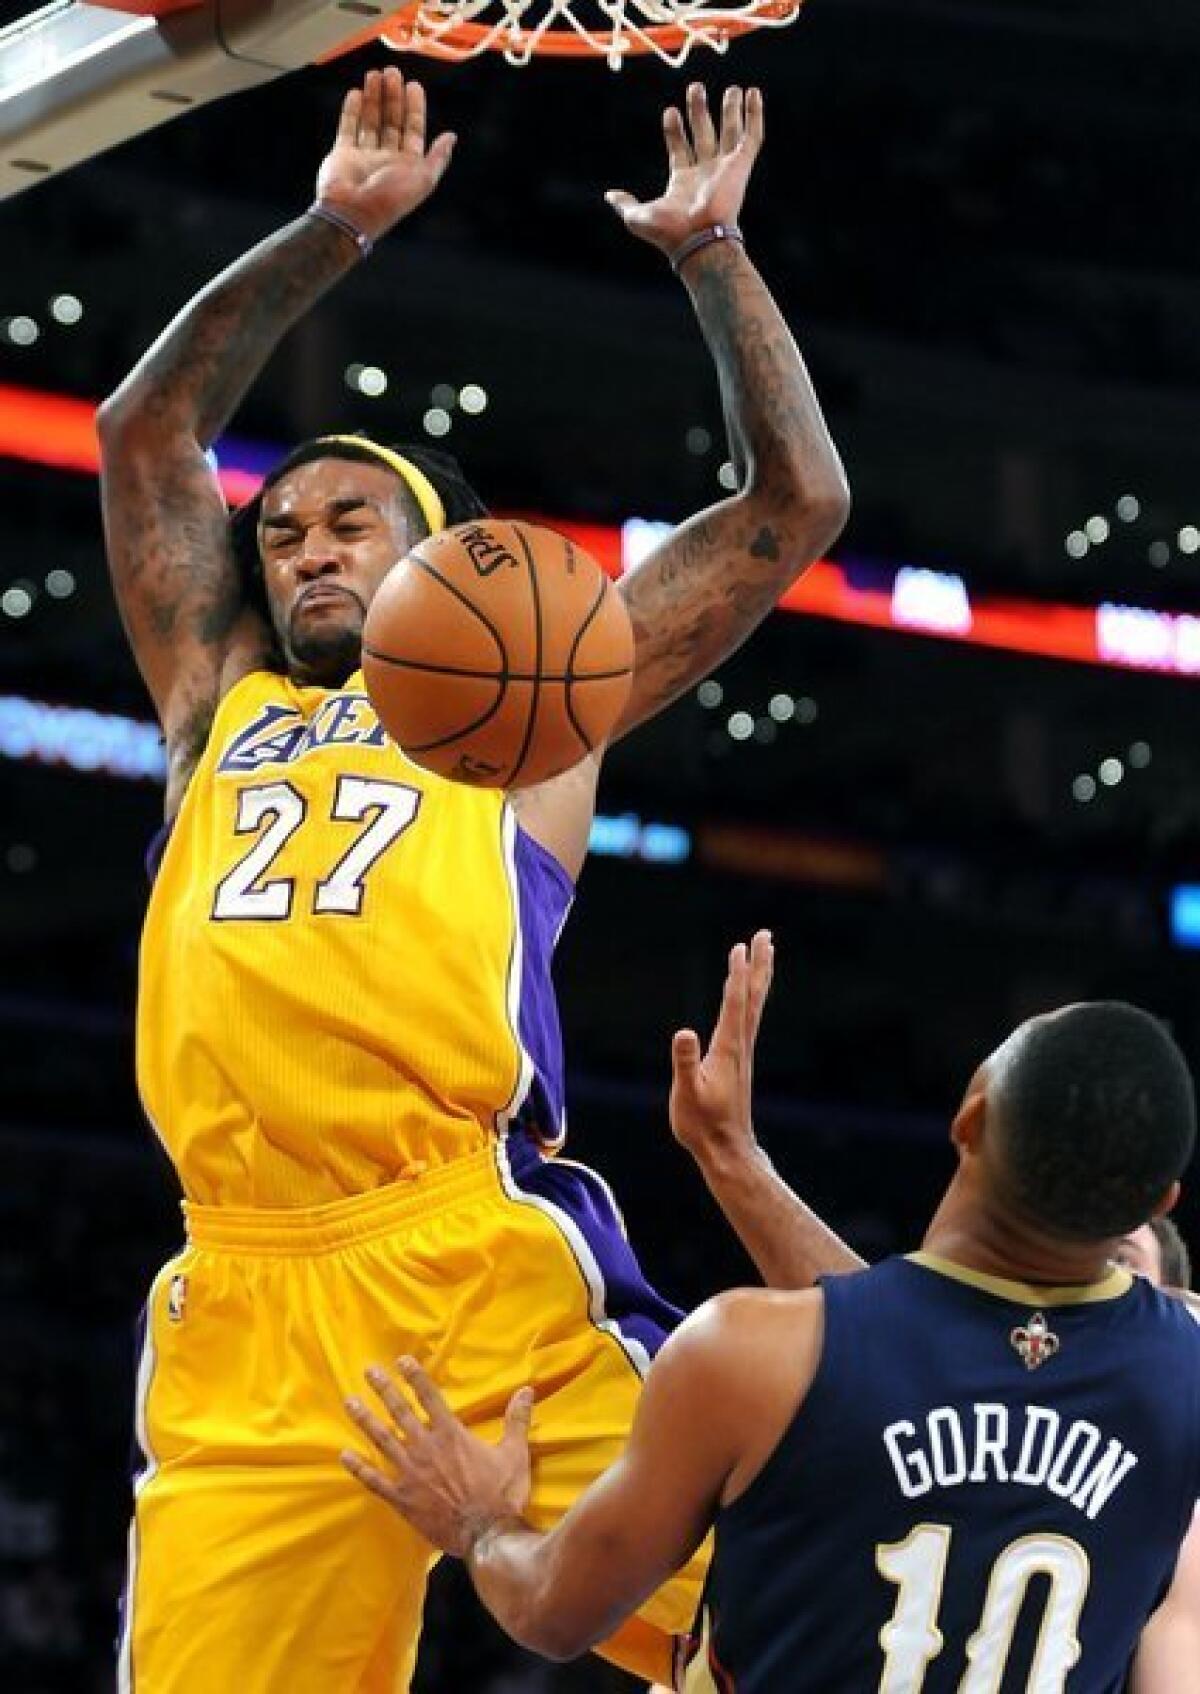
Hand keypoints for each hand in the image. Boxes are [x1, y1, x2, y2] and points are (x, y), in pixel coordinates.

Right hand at [315, 68, 455, 243]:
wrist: (354, 213)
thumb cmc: (390, 199)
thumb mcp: (424, 179)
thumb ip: (438, 157)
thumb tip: (452, 137)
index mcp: (407, 165)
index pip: (413, 130)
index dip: (414, 107)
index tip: (413, 85)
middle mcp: (386, 159)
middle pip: (392, 121)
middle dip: (393, 96)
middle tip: (393, 72)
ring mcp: (364, 156)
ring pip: (370, 121)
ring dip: (374, 98)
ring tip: (374, 74)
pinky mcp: (343, 154)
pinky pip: (348, 128)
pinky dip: (351, 110)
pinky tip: (356, 93)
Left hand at [341, 1357, 532, 1558]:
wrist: (486, 1535)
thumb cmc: (502, 1495)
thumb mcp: (515, 1454)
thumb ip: (517, 1420)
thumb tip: (527, 1391)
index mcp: (451, 1435)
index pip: (429, 1397)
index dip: (415, 1377)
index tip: (401, 1360)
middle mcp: (427, 1449)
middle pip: (400, 1412)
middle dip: (384, 1389)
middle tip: (368, 1371)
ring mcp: (411, 1474)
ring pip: (382, 1441)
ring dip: (365, 1420)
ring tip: (350, 1402)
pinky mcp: (402, 1499)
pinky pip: (375, 1481)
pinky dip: (359, 1468)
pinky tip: (344, 1456)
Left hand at [605, 83, 763, 257]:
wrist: (697, 239)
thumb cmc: (668, 232)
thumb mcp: (636, 216)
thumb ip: (624, 203)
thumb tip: (609, 196)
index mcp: (683, 182)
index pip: (680, 149)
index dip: (675, 130)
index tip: (670, 111)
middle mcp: (706, 173)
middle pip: (704, 135)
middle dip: (699, 112)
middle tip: (695, 88)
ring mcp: (725, 169)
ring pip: (729, 133)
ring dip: (730, 110)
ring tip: (731, 88)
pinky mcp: (741, 167)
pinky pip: (752, 137)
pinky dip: (754, 115)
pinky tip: (753, 94)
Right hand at [670, 930, 773, 1166]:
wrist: (725, 1149)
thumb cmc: (702, 1124)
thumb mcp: (686, 1093)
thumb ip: (685, 1063)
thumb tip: (683, 1032)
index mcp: (728, 1048)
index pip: (734, 1003)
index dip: (737, 974)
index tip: (741, 947)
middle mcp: (740, 1045)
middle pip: (753, 997)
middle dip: (759, 965)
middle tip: (765, 935)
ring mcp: (741, 1051)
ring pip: (754, 1005)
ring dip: (758, 977)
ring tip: (763, 954)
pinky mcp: (738, 1059)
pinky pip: (747, 1017)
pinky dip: (750, 997)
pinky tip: (746, 995)